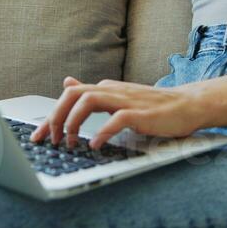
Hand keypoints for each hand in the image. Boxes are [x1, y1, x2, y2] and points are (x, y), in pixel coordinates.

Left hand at [29, 76, 199, 148]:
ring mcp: (127, 100)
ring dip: (74, 122)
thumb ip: (93, 92)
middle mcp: (112, 90)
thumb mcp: (118, 97)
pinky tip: (95, 146)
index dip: (50, 116)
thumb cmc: (154, 106)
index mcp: (105, 88)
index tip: (38, 137)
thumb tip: (67, 81)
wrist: (188, 105)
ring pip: (89, 100)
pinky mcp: (141, 113)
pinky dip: (102, 132)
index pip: (69, 95)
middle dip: (56, 117)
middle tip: (50, 141)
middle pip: (73, 94)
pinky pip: (117, 119)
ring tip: (70, 142)